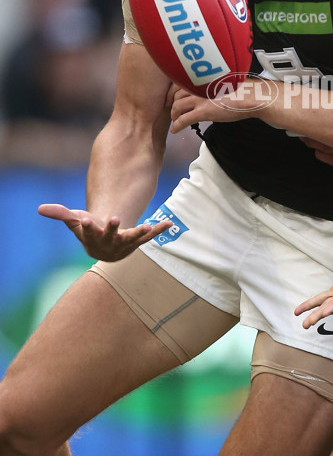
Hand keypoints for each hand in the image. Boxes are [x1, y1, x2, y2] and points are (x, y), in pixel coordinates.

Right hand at [38, 203, 172, 260]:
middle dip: (111, 229)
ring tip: (148, 226)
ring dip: (139, 233)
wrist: (105, 248)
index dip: (86, 227)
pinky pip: (149, 237)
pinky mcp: (137, 242)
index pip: (87, 233)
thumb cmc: (89, 231)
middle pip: (109, 236)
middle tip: (114, 219)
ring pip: (132, 239)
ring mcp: (124, 244)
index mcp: (92, 238)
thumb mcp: (75, 221)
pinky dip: (159, 230)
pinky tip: (169, 223)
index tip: (85, 220)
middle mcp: (108, 244)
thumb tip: (40, 208)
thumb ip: (60, 214)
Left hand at [170, 84, 258, 132]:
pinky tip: (176, 130)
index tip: (174, 96)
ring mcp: (200, 99)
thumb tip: (213, 88)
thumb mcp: (226, 80)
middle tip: (174, 109)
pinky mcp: (203, 112)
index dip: (174, 91)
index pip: (180, 81)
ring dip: (174, 115)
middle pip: (176, 94)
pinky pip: (183, 120)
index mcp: (204, 77)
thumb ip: (215, 83)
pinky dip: (177, 126)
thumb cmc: (246, 89)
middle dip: (172, 103)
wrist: (253, 97)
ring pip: (176, 107)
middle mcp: (199, 86)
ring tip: (176, 120)